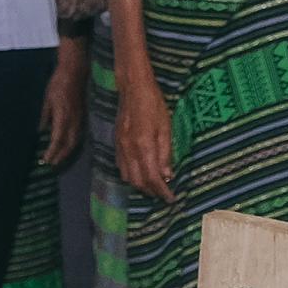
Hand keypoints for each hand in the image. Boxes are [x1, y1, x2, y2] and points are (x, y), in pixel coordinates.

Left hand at [39, 41, 86, 167]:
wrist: (75, 71)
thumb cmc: (58, 83)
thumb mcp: (47, 99)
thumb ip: (45, 116)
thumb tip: (42, 131)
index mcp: (63, 116)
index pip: (57, 140)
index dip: (51, 152)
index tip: (44, 160)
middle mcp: (73, 120)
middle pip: (68, 144)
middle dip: (60, 156)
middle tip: (50, 165)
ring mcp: (79, 118)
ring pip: (75, 141)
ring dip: (66, 152)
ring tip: (57, 159)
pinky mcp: (82, 116)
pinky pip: (78, 134)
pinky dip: (72, 144)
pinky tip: (66, 146)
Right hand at [116, 68, 175, 201]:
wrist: (133, 88)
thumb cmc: (153, 105)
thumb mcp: (166, 128)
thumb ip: (165, 153)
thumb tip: (167, 176)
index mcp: (144, 146)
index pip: (152, 178)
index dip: (162, 191)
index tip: (171, 198)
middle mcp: (129, 150)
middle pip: (138, 182)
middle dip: (151, 192)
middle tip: (164, 194)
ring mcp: (120, 148)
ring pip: (128, 177)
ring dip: (141, 186)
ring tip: (154, 186)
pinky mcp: (116, 144)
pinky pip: (121, 167)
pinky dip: (131, 176)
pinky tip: (141, 173)